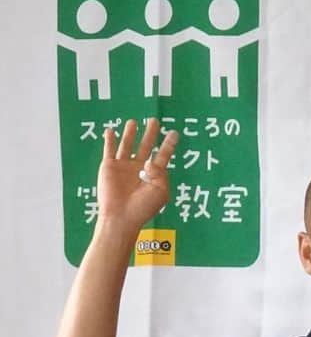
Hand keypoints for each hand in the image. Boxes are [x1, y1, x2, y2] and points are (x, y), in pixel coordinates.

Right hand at [96, 118, 179, 233]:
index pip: (163, 156)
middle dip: (151, 134)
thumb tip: (149, 161)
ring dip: (131, 133)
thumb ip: (160, 173)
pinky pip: (109, 149)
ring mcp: (124, 167)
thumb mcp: (160, 191)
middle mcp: (139, 169)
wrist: (122, 216)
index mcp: (154, 175)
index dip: (168, 144)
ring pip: (128, 145)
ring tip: (133, 122)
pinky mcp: (109, 166)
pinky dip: (110, 140)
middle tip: (155, 120)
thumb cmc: (143, 207)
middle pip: (146, 146)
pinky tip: (111, 131)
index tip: (175, 133)